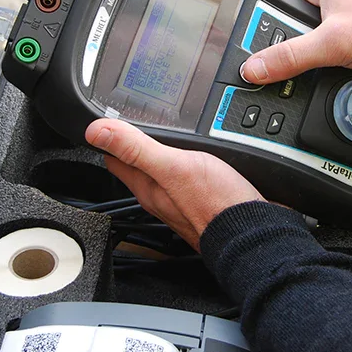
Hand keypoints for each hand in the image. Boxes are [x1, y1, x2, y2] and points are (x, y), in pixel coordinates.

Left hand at [85, 119, 264, 249]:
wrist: (254, 232)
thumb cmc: (216, 205)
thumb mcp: (173, 166)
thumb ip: (136, 148)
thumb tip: (97, 131)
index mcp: (147, 186)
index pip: (115, 159)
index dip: (109, 138)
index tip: (107, 119)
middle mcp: (162, 195)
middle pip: (139, 164)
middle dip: (135, 143)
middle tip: (134, 120)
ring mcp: (184, 198)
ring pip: (165, 170)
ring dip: (164, 152)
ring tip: (164, 133)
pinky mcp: (206, 199)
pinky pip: (190, 177)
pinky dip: (189, 162)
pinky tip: (199, 153)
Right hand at [241, 0, 351, 84]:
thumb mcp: (334, 42)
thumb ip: (292, 56)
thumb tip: (255, 67)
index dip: (255, 7)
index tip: (243, 30)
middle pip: (294, 17)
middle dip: (288, 41)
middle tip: (280, 62)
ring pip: (319, 36)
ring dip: (316, 56)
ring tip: (313, 71)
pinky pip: (341, 48)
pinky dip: (337, 63)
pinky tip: (338, 76)